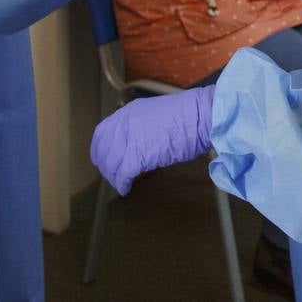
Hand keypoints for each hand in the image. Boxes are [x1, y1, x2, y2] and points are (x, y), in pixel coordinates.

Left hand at [91, 85, 214, 194]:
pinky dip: (122, 184)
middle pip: (102, 149)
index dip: (101, 148)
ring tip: (120, 183)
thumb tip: (140, 142)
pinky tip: (125, 189)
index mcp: (129, 112)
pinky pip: (122, 174)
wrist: (201, 116)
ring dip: (113, 176)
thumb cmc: (189, 115)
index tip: (105, 158)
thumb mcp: (157, 115)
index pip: (102, 132)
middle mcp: (124, 124)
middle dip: (105, 164)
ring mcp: (130, 139)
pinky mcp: (138, 155)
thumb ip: (143, 127)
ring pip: (110, 163)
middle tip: (111, 174)